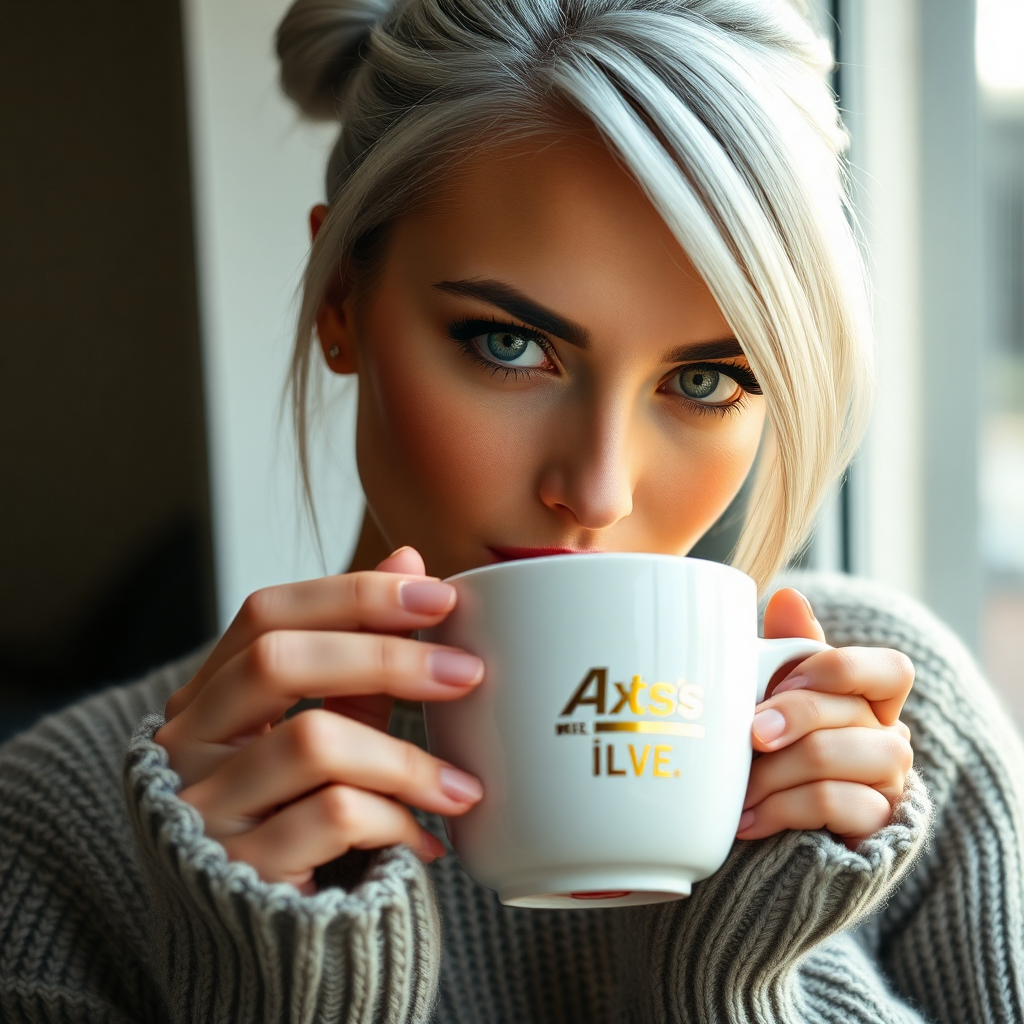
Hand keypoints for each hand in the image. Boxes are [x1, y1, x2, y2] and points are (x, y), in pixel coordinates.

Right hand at [154, 546, 484, 893]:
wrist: (265, 940)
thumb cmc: (295, 815)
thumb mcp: (322, 729)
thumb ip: (357, 655)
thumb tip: (409, 560)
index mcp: (210, 697)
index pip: (267, 614)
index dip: (353, 594)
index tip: (437, 594)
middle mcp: (189, 743)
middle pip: (279, 660)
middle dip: (387, 657)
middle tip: (467, 672)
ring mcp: (205, 807)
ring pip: (314, 741)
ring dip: (407, 758)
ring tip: (462, 786)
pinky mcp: (236, 869)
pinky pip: (333, 817)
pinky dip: (396, 821)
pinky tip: (427, 838)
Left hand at [736, 588, 914, 847]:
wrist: (761, 839)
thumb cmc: (767, 757)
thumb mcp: (767, 700)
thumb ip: (782, 652)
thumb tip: (788, 596)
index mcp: (865, 701)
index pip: (891, 670)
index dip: (838, 668)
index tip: (784, 678)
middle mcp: (886, 739)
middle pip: (853, 711)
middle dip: (791, 716)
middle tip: (746, 735)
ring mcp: (887, 786)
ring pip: (844, 755)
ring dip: (779, 769)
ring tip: (739, 789)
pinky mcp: (875, 830)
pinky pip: (837, 804)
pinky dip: (781, 808)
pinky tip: (747, 818)